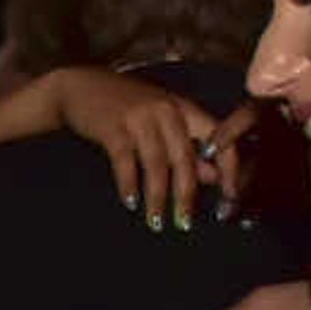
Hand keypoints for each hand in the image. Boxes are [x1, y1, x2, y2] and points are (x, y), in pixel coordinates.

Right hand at [47, 68, 230, 232]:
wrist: (80, 86)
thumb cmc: (124, 106)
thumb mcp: (161, 122)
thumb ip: (186, 147)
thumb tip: (211, 177)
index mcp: (185, 109)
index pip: (218, 137)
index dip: (228, 168)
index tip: (229, 197)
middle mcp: (166, 111)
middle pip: (184, 158)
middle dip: (186, 194)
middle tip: (185, 223)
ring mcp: (140, 118)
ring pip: (156, 164)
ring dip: (157, 197)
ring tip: (156, 222)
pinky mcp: (114, 127)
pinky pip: (125, 162)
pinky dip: (128, 184)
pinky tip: (130, 202)